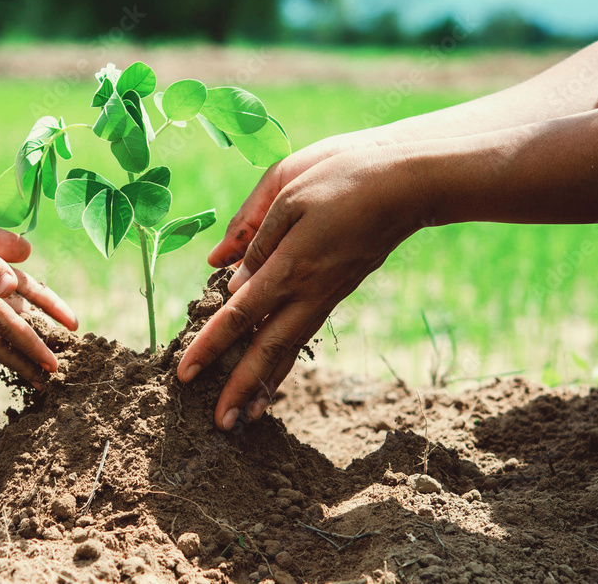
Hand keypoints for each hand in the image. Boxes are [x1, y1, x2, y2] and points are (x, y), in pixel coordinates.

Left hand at [178, 147, 424, 428]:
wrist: (412, 180)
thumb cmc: (343, 172)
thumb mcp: (286, 185)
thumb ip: (249, 229)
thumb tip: (220, 265)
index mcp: (290, 263)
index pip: (239, 315)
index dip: (210, 345)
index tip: (185, 374)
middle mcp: (309, 289)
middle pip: (268, 349)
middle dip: (239, 388)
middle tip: (218, 424)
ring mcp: (327, 293)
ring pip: (290, 349)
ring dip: (264, 384)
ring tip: (245, 416)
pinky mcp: (338, 290)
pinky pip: (304, 333)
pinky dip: (286, 361)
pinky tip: (274, 375)